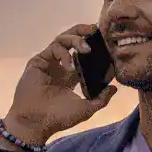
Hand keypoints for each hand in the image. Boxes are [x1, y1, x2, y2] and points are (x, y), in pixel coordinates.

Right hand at [4, 25, 117, 142]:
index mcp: (72, 75)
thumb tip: (114, 88)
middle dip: (84, 31)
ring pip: (63, 39)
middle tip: (96, 29)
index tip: (107, 43)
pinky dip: (64, 54)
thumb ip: (101, 99)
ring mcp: (49, 62)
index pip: (84, 55)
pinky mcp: (38, 61)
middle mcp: (60, 65)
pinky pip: (53, 48)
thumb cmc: (59, 118)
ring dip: (76, 39)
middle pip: (72, 39)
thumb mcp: (86, 109)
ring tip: (86, 48)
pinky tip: (69, 67)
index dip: (95, 46)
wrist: (36, 122)